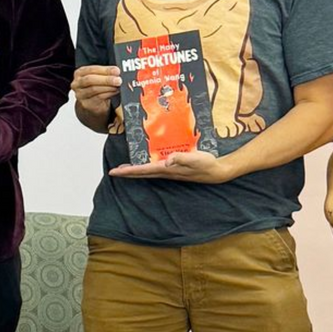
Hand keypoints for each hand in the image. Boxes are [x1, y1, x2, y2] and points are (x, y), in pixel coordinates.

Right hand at [72, 64, 121, 119]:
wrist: (92, 104)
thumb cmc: (96, 87)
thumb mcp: (98, 77)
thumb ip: (106, 73)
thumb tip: (117, 71)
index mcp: (80, 73)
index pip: (91, 69)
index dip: (104, 70)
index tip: (116, 70)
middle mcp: (77, 83)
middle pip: (90, 80)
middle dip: (106, 79)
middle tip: (118, 80)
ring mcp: (80, 94)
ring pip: (94, 89)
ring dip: (108, 87)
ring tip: (118, 86)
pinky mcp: (86, 104)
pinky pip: (98, 98)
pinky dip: (109, 94)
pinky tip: (115, 91)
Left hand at [109, 150, 234, 183]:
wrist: (218, 171)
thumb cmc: (206, 164)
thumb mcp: (194, 158)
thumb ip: (181, 158)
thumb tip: (167, 161)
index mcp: (167, 170)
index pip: (143, 170)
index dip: (128, 171)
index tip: (114, 172)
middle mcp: (166, 172)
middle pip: (142, 173)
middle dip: (127, 172)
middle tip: (114, 171)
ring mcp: (170, 171)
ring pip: (148, 171)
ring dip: (136, 170)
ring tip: (125, 168)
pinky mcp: (175, 169)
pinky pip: (157, 168)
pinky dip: (147, 166)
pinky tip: (147, 162)